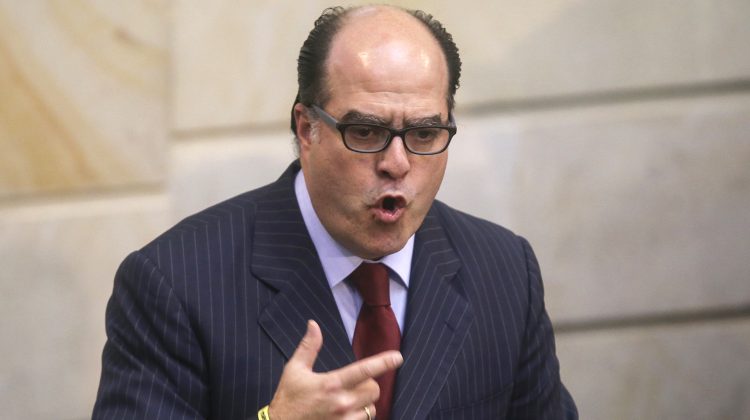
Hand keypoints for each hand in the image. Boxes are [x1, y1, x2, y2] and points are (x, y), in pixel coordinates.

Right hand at [268, 320, 402, 418]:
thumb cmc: (288, 399)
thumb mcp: (294, 370)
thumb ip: (308, 347)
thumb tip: (313, 325)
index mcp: (331, 384)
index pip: (364, 370)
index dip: (384, 362)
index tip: (397, 357)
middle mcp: (341, 403)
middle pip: (374, 390)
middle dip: (368, 384)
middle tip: (354, 385)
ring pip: (371, 409)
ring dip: (364, 403)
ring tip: (348, 402)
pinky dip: (359, 417)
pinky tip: (346, 414)